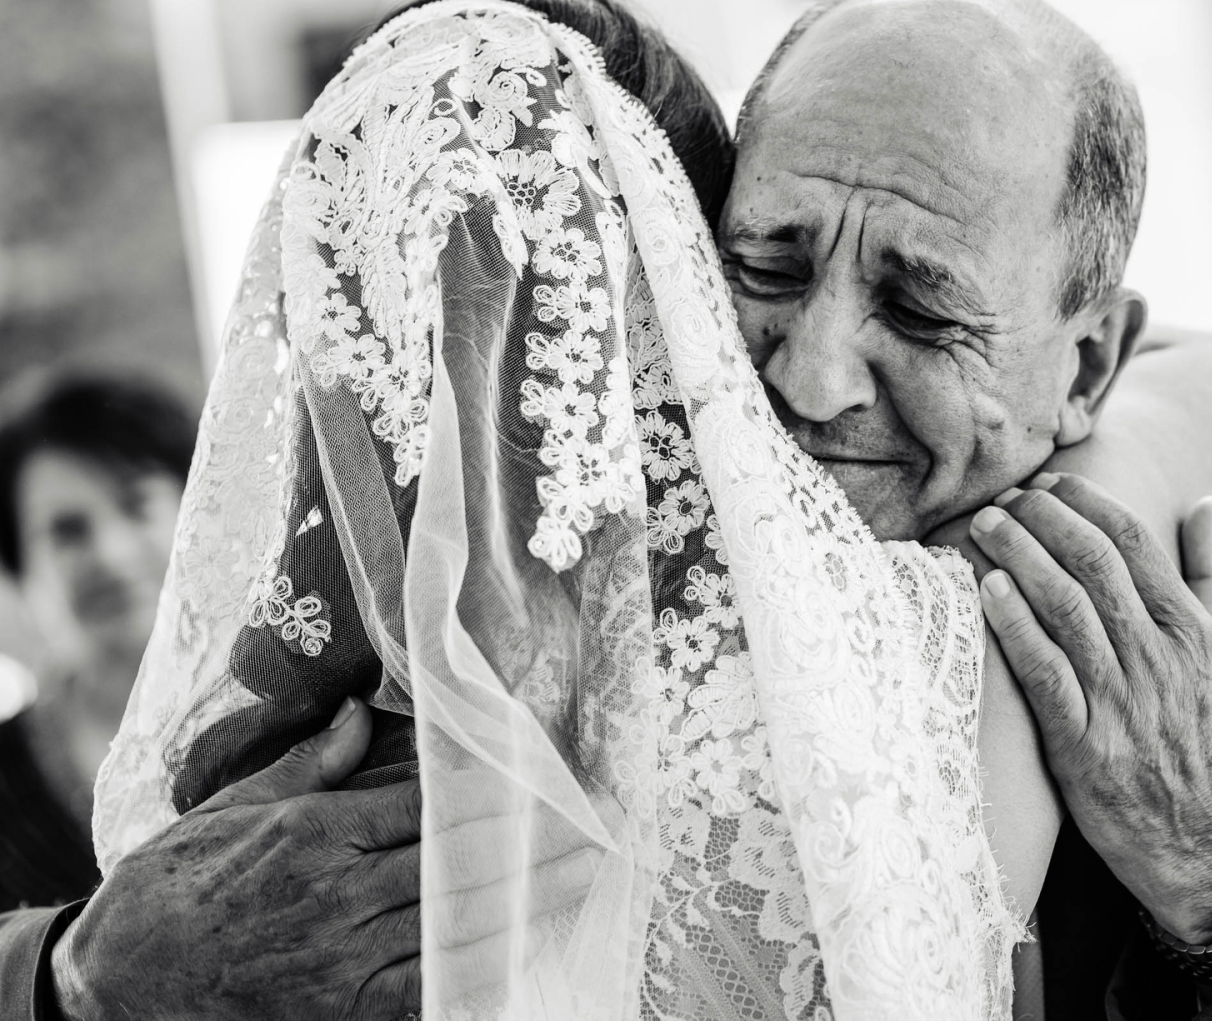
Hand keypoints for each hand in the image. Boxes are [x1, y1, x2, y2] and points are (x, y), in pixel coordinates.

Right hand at [51, 701, 611, 1019]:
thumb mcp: (234, 807)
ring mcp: (340, 959)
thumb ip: (310, 764)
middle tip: (600, 827)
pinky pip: (425, 989)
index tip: (548, 781)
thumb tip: (365, 713)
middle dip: (533, 846)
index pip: (429, 806)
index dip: (496, 794)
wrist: (118, 980)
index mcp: (314, 833)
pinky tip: (526, 952)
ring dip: (526, 903)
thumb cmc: (175, 883)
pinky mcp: (340, 1010)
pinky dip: (477, 970)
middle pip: (457, 863)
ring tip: (586, 881)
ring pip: (454, 922)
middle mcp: (336, 894)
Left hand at [969, 473, 1211, 942]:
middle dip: (1044, 520)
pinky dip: (1016, 628)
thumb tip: (1208, 502)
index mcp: (1191, 629)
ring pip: (1066, 609)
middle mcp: (1158, 657)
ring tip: (986, 526)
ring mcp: (1121, 701)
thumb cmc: (1207, 739)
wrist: (1204, 840)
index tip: (1049, 482)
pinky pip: (1046, 674)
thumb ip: (1211, 574)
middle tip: (1005, 497)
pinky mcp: (1085, 745)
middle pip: (1094, 566)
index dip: (1088, 503)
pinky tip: (988, 591)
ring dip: (1021, 558)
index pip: (1135, 543)